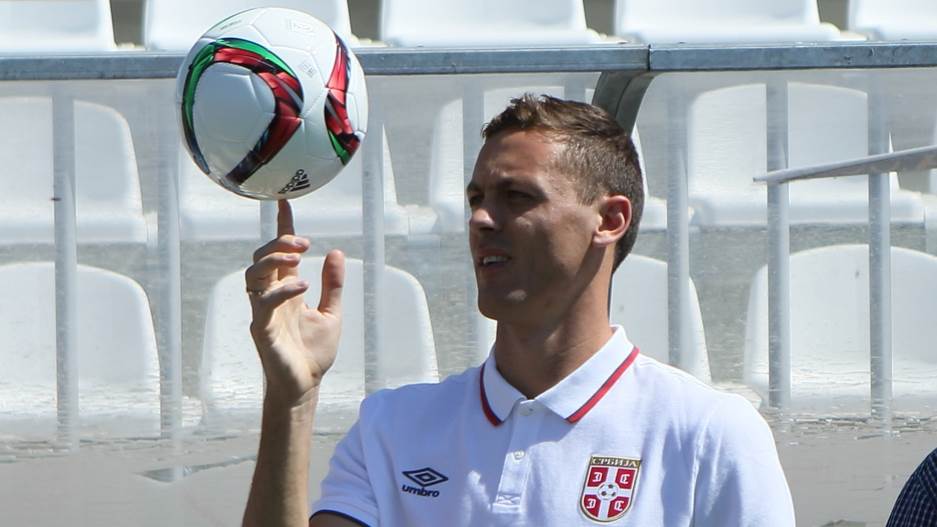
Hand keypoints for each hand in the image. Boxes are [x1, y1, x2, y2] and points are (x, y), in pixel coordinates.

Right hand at [245, 200, 344, 405]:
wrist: (306, 384)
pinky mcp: (262, 327)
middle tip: (303, 242)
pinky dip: (282, 289)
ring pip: (253, 273)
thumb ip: (333, 284)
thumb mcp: (331, 312)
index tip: (284, 201)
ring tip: (298, 256)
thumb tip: (336, 252)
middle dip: (279, 241)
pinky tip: (302, 286)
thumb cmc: (313, 351)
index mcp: (285, 289)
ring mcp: (263, 310)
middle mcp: (271, 296)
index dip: (281, 225)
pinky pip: (263, 301)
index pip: (280, 251)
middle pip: (262, 256)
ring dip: (274, 258)